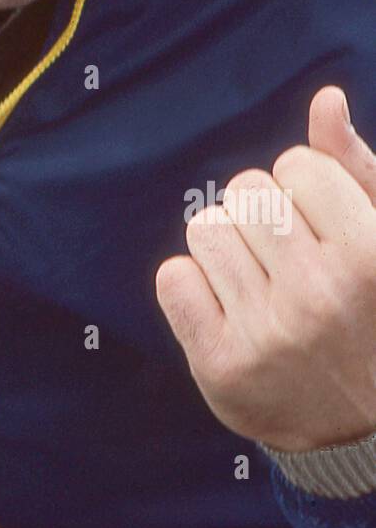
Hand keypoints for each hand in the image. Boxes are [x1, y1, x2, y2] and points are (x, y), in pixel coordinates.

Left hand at [156, 85, 375, 450]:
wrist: (364, 427)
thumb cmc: (371, 312)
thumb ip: (356, 167)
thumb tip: (325, 99)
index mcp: (370, 254)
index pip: (296, 165)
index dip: (304, 190)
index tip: (320, 227)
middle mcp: (319, 293)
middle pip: (246, 192)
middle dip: (262, 215)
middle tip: (288, 259)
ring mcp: (268, 332)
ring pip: (205, 229)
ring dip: (226, 247)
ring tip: (259, 282)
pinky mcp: (221, 365)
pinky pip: (172, 278)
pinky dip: (192, 286)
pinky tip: (227, 308)